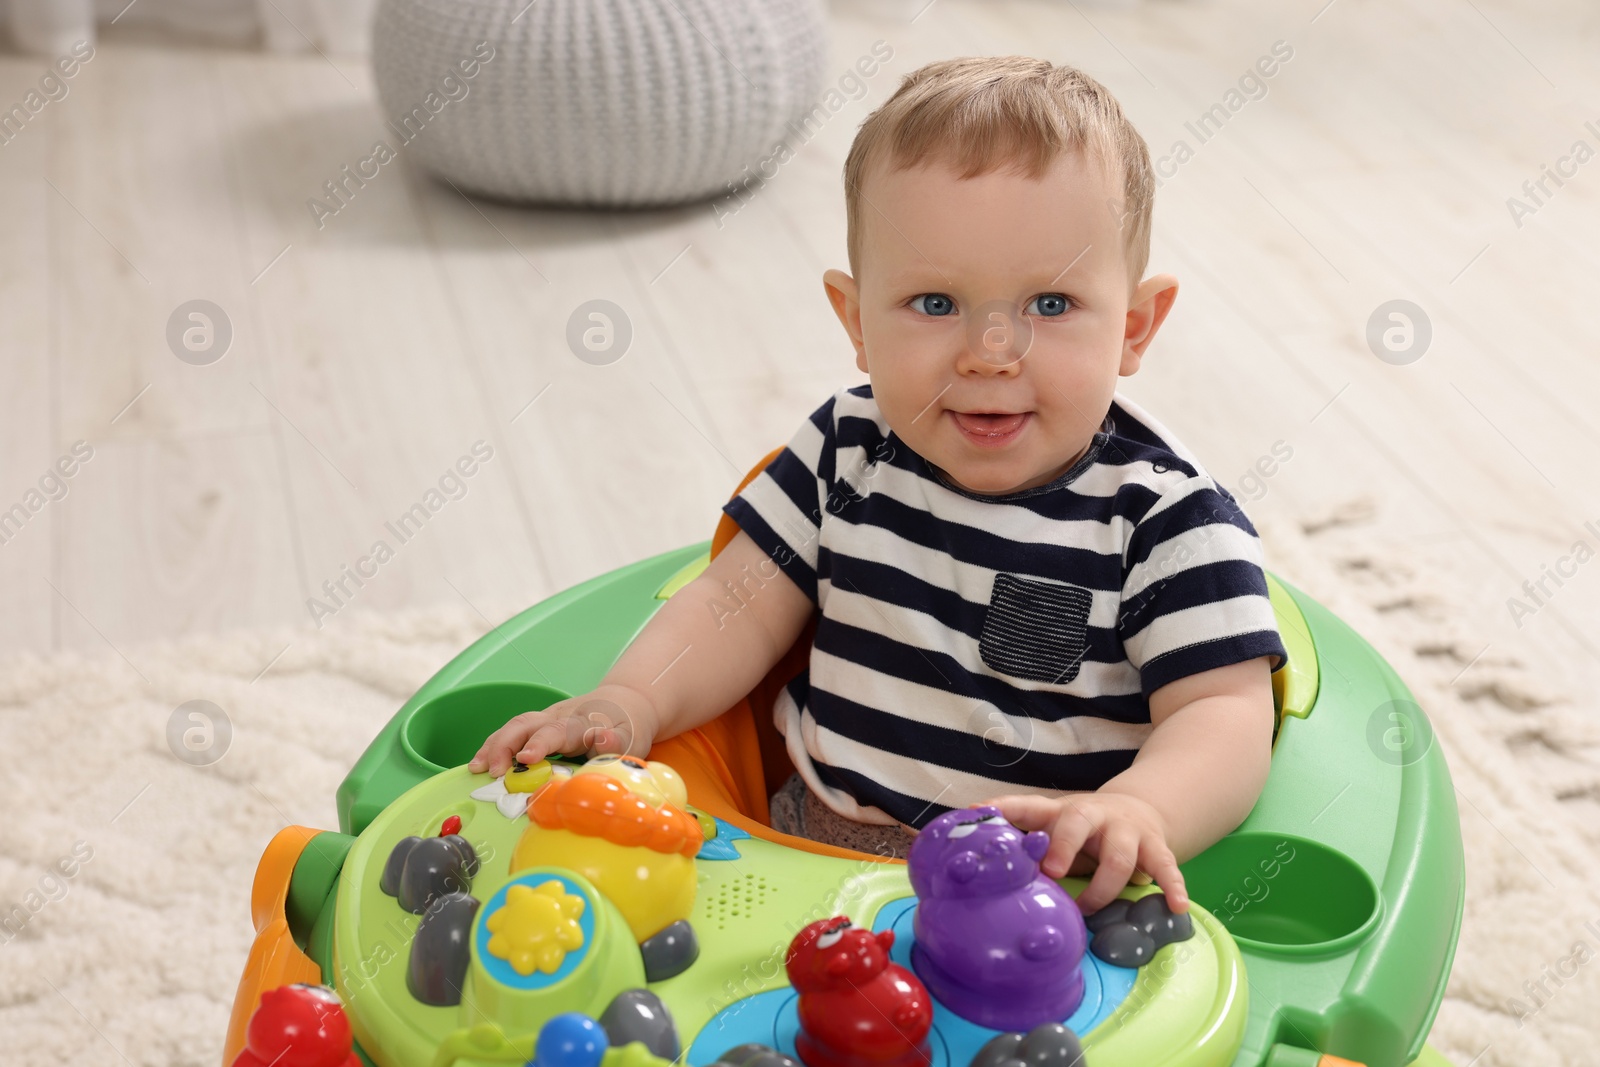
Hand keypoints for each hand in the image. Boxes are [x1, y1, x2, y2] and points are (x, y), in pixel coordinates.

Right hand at [467, 684, 658, 776]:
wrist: (623, 706)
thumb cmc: (626, 728)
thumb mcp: (630, 738)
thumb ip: (615, 742)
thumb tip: (602, 738)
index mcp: (579, 724)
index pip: (555, 732)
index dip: (539, 744)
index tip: (525, 759)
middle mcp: (557, 718)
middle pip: (524, 724)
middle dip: (503, 746)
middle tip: (491, 772)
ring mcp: (544, 720)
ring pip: (513, 727)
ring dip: (492, 746)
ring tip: (476, 769)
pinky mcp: (537, 727)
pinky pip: (511, 733)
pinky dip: (493, 747)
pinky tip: (480, 765)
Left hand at [986, 791, 1188, 915]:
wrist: (1138, 809)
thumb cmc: (1082, 829)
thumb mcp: (1051, 826)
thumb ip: (1021, 840)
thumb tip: (971, 849)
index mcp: (1062, 811)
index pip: (1029, 805)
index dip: (1005, 809)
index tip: (981, 814)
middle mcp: (1095, 815)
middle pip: (1079, 819)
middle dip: (1065, 844)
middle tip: (1051, 872)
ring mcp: (1127, 830)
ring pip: (1121, 854)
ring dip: (1104, 886)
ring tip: (1087, 910)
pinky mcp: (1155, 847)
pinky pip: (1166, 866)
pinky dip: (1172, 886)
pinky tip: (1176, 906)